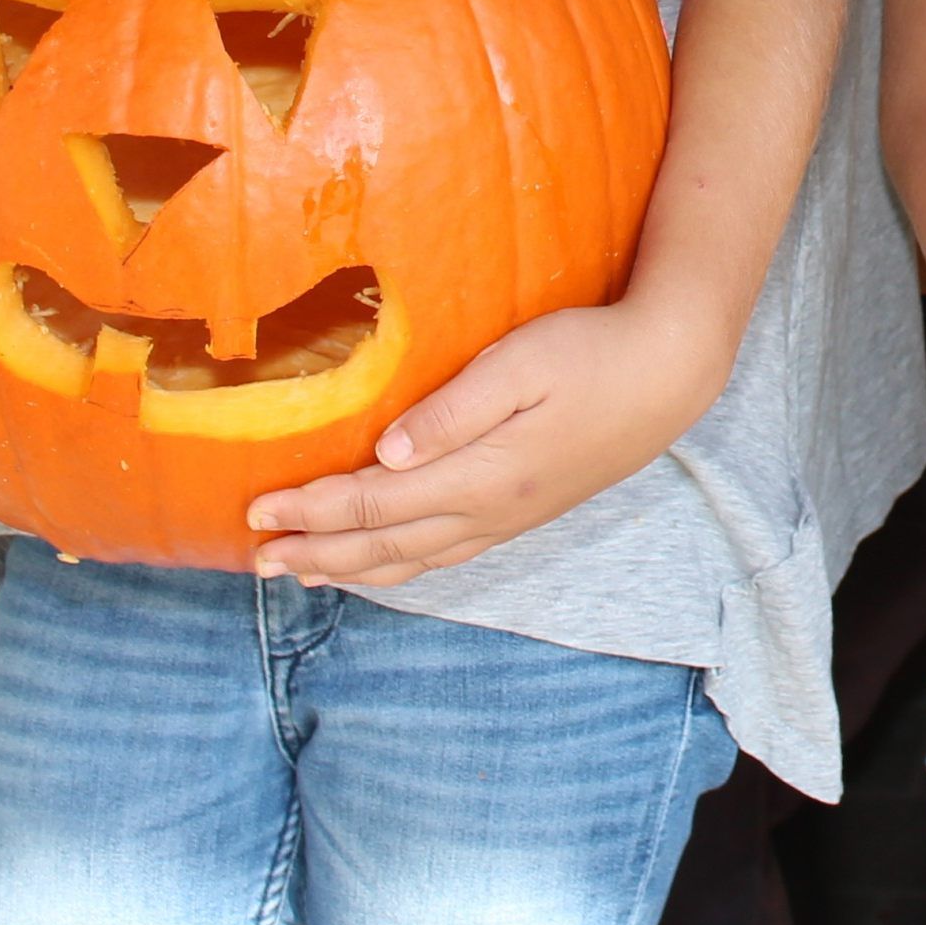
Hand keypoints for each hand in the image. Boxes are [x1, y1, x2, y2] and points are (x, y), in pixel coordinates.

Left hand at [246, 294, 725, 585]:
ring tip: (302, 572)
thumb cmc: (593, 352)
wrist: (670, 374)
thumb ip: (451, 410)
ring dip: (351, 568)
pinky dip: (399, 567)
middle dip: (316, 551)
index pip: (376, 502)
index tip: (257, 509)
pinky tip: (382, 563)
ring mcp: (509, 518)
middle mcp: (490, 510)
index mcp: (483, 474)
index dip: (312, 509)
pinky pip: (444, 556)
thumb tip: (383, 454)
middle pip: (385, 544)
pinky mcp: (523, 513)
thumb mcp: (520, 363)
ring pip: (414, 561)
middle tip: (255, 559)